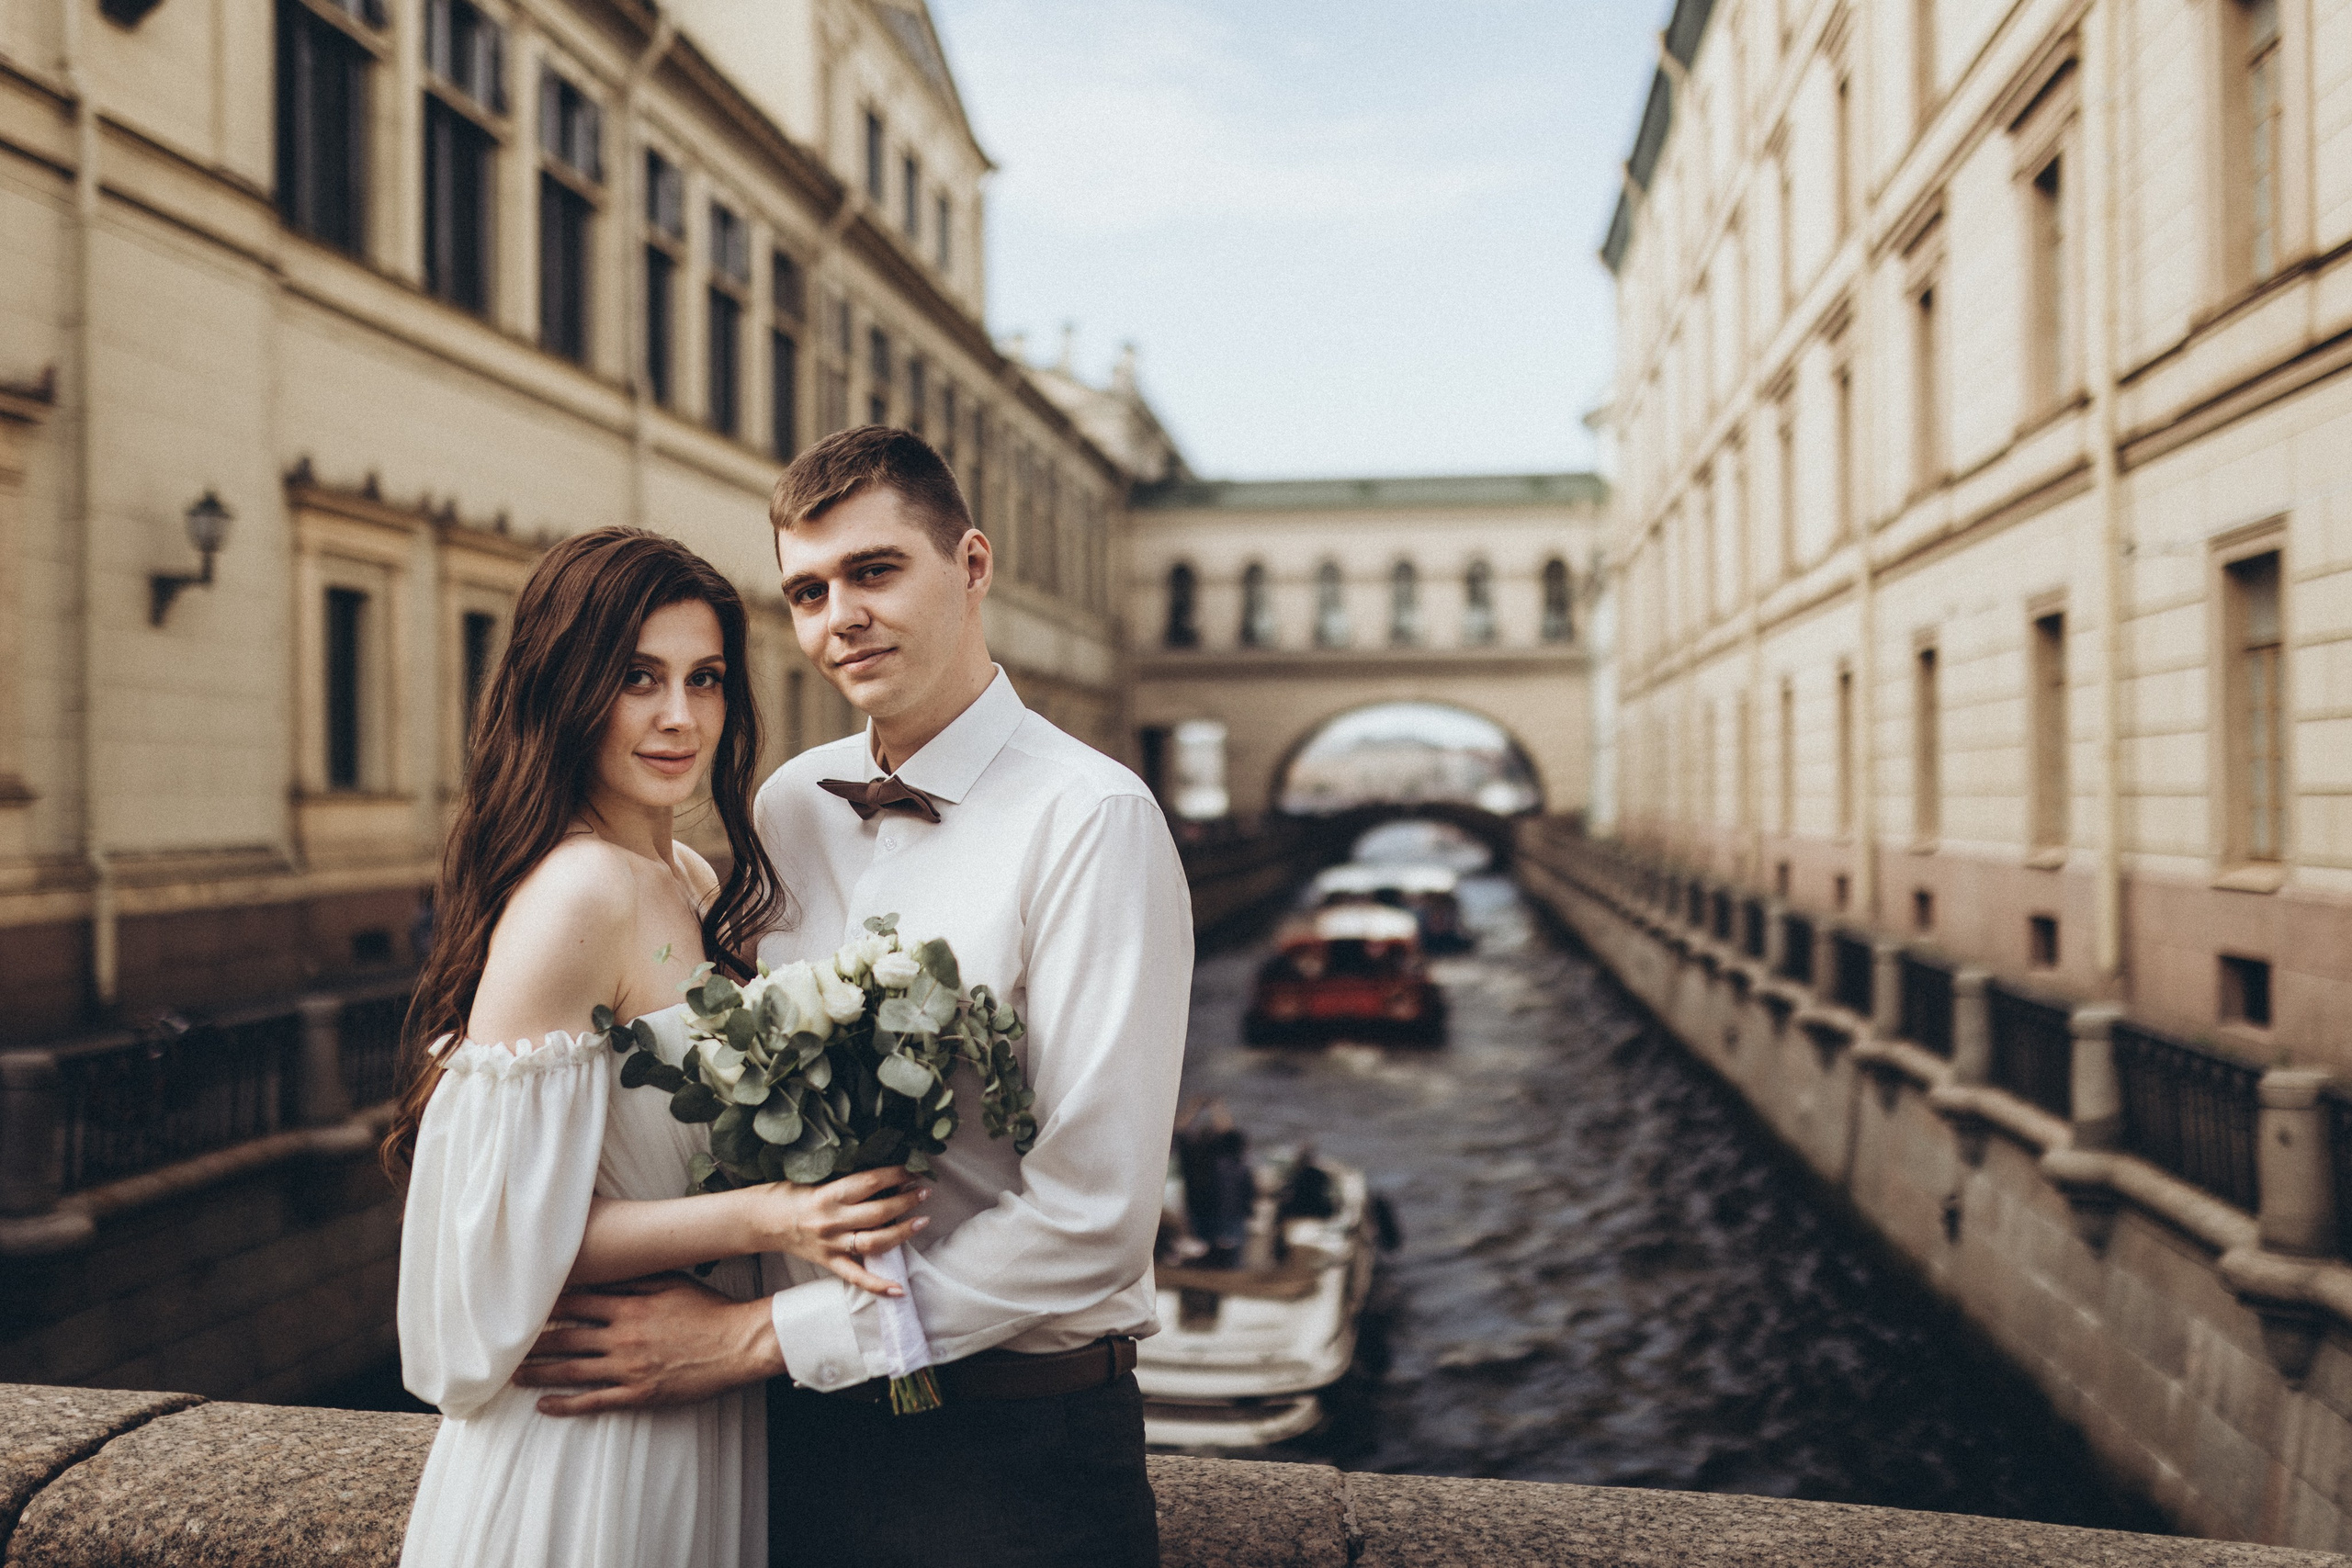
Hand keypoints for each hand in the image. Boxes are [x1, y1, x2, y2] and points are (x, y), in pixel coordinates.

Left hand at [516, 1274, 780, 1415]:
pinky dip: (565, 1405)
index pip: (575, 1305)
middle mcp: (621, 1338)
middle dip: (531, 1343)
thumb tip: (599, 1273)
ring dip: (538, 1374)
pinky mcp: (638, 1394)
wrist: (737, 1344)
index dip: (546, 1307)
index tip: (523, 1308)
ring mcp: (627, 1369)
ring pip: (571, 1372)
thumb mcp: (671, 1283)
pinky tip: (544, 1405)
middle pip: (564, 1340)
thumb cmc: (707, 1310)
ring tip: (512, 1376)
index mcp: (628, 1308)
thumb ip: (633, 1279)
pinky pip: (593, 1402)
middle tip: (502, 1347)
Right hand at [750, 1166, 928, 1294]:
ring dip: (902, 1232)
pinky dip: (878, 1286)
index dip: (895, 1175)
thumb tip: (883, 1175)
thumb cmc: (789, 1194)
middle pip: (878, 1212)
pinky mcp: (828, 1263)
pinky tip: (899, 1290)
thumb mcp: (815, 1179)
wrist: (759, 1221)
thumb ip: (845, 1180)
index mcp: (828, 1194)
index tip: (913, 1170)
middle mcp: (831, 1220)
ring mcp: (831, 1244)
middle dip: (905, 1201)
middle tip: (924, 1192)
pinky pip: (857, 1277)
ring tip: (922, 1221)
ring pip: (874, 1241)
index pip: (870, 1182)